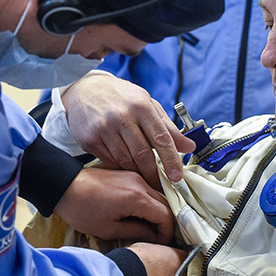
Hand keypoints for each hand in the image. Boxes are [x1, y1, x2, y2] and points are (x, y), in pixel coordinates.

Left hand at [53, 166, 172, 242]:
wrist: (63, 185)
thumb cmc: (82, 210)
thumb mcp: (109, 229)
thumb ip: (136, 232)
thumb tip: (154, 237)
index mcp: (137, 198)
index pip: (166, 215)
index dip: (168, 232)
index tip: (163, 243)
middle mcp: (140, 183)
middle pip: (166, 204)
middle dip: (165, 222)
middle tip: (158, 237)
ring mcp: (135, 176)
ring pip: (157, 195)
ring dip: (157, 211)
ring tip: (148, 227)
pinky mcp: (128, 174)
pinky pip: (147, 189)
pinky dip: (149, 202)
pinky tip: (139, 214)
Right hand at [62, 72, 194, 188]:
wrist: (85, 91)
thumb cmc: (122, 98)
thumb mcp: (148, 105)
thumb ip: (168, 127)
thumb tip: (189, 147)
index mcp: (141, 106)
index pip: (161, 138)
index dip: (171, 160)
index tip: (177, 177)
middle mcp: (121, 117)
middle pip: (143, 154)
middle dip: (153, 174)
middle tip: (160, 184)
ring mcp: (103, 129)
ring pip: (126, 161)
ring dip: (137, 172)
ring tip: (144, 176)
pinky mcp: (90, 140)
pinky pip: (110, 162)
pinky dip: (121, 168)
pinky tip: (126, 166)